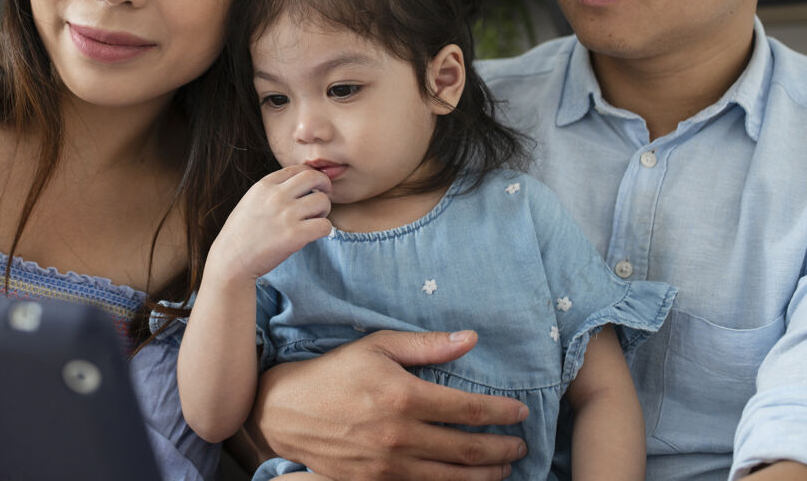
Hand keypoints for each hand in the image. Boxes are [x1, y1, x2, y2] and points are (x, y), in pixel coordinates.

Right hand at [208, 164, 332, 282]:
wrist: (230, 260)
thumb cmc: (241, 234)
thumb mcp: (251, 201)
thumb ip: (272, 191)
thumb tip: (298, 185)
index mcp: (264, 185)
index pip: (298, 169)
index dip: (311, 177)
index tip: (314, 187)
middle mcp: (276, 196)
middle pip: (314, 177)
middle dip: (324, 186)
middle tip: (322, 200)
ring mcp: (286, 215)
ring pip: (323, 201)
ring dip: (324, 211)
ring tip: (314, 220)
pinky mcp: (294, 236)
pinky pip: (325, 225)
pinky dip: (324, 230)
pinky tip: (314, 234)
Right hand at [250, 329, 528, 480]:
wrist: (286, 411)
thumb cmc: (334, 373)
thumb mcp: (378, 346)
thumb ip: (427, 345)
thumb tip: (470, 339)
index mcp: (404, 397)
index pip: (469, 409)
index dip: (501, 412)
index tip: (520, 411)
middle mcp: (400, 436)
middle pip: (468, 450)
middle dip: (503, 449)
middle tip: (521, 445)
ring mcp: (388, 466)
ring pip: (452, 478)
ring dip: (486, 476)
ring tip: (503, 469)